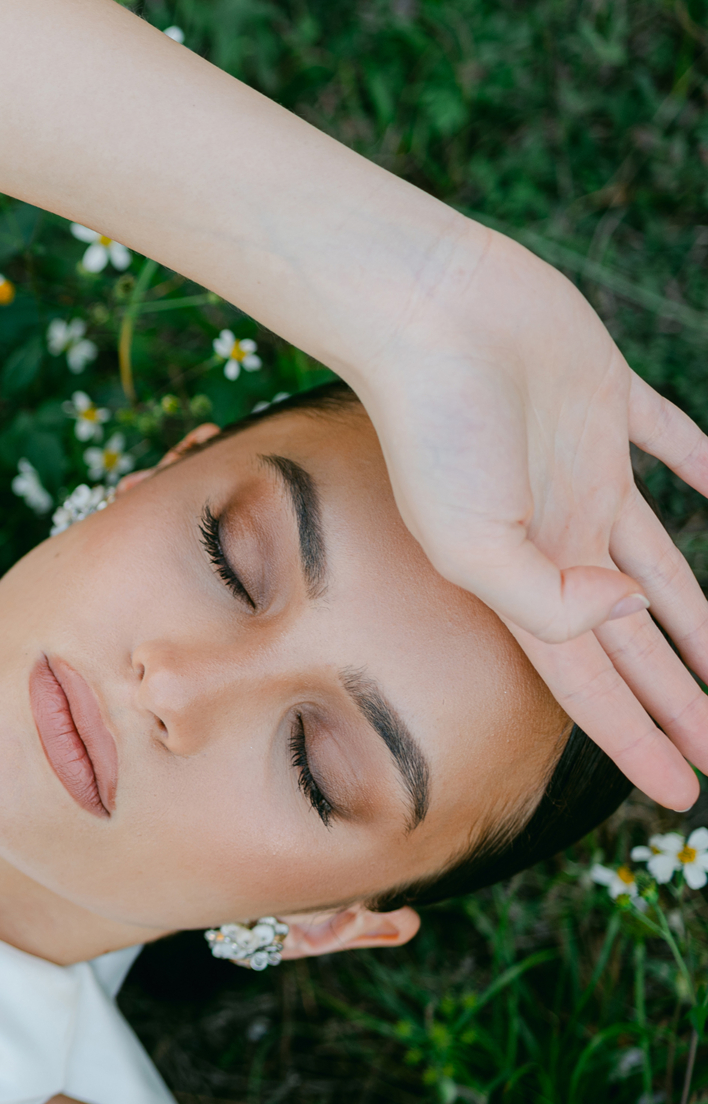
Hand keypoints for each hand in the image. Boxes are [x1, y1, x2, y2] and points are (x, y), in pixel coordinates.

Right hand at [349, 230, 707, 808]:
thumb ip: (550, 600)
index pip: (591, 682)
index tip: (685, 795)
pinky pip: (675, 443)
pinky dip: (705, 466)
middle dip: (679, 702)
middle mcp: (558, 533)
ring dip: (698, 621)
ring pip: (660, 565)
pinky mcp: (603, 401)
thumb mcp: (470, 540)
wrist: (424, 308)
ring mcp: (582, 469)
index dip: (636, 742)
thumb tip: (631, 617)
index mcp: (524, 575)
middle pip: (632, 640)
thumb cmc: (430, 426)